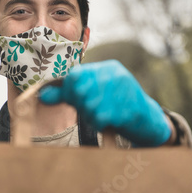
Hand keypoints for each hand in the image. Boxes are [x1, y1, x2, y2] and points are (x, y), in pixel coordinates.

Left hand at [39, 60, 170, 145]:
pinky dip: (100, 124)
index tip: (76, 100)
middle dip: (80, 104)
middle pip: (80, 90)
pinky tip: (109, 121)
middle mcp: (116, 75)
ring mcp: (124, 91)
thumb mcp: (95, 94)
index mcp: (108, 68)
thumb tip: (42, 95)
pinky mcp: (128, 109)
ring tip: (102, 115)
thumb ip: (68, 93)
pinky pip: (100, 118)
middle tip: (92, 110)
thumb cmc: (117, 107)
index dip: (69, 91)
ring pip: (88, 105)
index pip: (76, 75)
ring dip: (91, 116)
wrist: (149, 121)